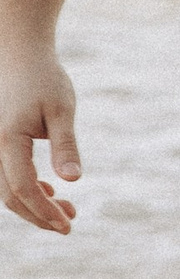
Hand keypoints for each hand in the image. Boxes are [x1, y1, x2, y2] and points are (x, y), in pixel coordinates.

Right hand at [0, 37, 81, 234]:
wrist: (18, 54)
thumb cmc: (43, 78)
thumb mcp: (61, 109)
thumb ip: (65, 145)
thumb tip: (73, 179)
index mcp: (6, 140)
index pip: (24, 188)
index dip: (45, 211)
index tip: (68, 225)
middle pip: (9, 196)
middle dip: (39, 215)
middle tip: (69, 224)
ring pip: (4, 189)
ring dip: (32, 204)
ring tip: (65, 209)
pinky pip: (3, 176)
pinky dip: (24, 188)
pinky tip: (48, 190)